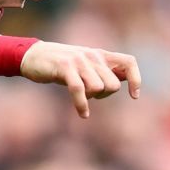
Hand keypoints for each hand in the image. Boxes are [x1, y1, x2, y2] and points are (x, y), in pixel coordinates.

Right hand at [17, 42, 141, 117]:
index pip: (129, 62)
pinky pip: (79, 90)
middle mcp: (93, 56)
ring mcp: (79, 61)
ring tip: (81, 96)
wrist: (33, 56)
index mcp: (101, 55)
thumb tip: (123, 80)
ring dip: (91, 98)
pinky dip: (82, 105)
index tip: (134, 96)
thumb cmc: (60, 66)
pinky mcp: (65, 67)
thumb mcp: (85, 66)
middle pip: (113, 85)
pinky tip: (83, 114)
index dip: (135, 79)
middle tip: (91, 96)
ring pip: (98, 88)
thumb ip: (103, 72)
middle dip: (104, 96)